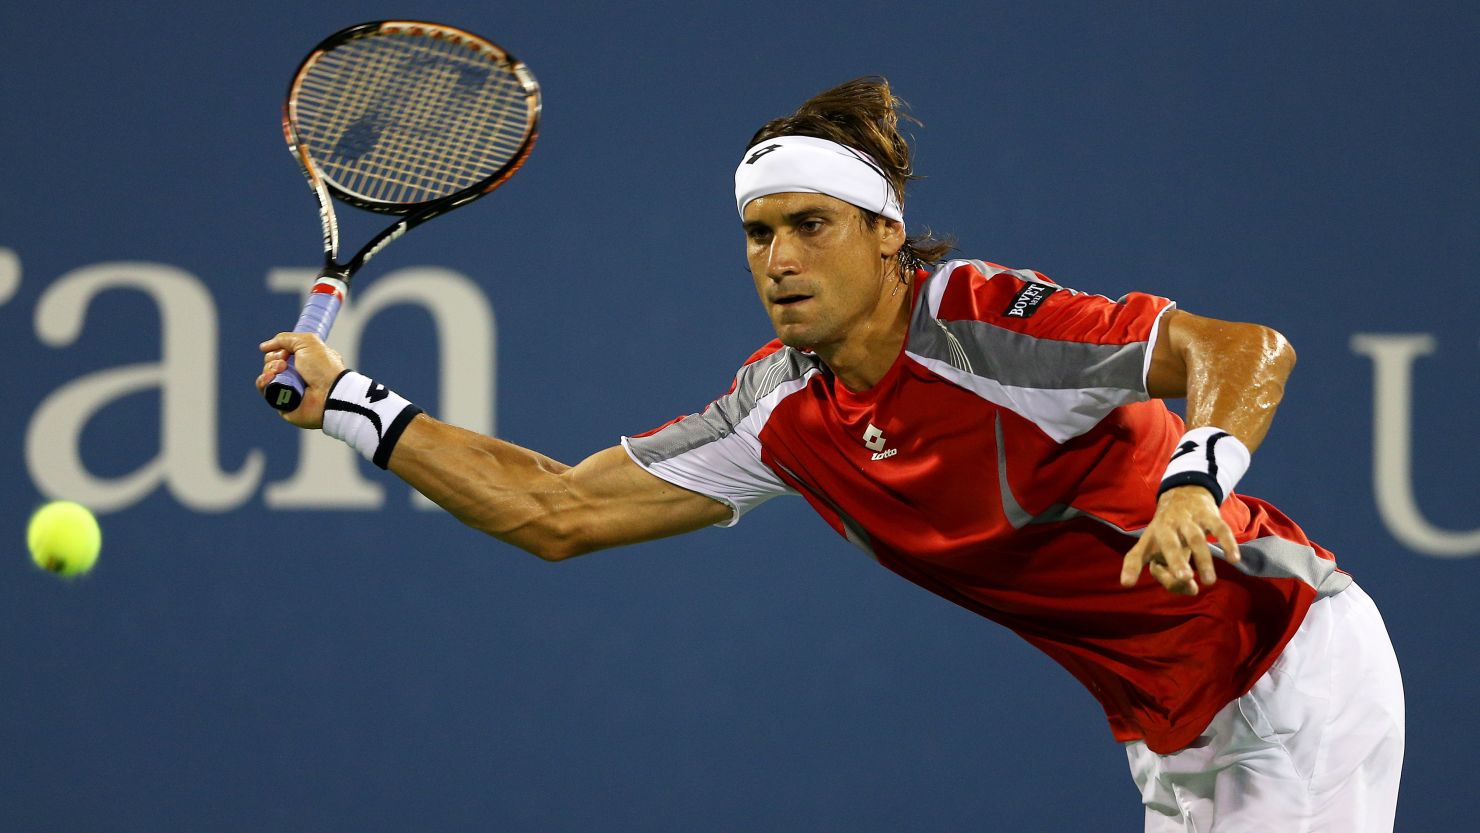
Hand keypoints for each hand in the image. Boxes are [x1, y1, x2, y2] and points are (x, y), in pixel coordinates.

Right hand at [256, 332, 346, 428]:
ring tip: (281, 370)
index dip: (278, 350)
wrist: (329, 393)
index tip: (285, 351)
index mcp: (304, 361)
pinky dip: (263, 381)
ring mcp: (288, 388)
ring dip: (269, 368)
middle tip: (284, 362)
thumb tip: (264, 346)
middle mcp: (296, 374)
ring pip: (266, 374)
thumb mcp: (307, 342)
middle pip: (271, 362)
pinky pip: (265, 389)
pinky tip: (270, 378)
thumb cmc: (323, 367)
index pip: (280, 352)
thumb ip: (285, 339)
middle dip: (273, 359)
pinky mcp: (281, 402)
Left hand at [1119, 485, 1240, 595]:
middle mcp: (1166, 527)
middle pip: (1169, 544)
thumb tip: (1192, 590)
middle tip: (1184, 578)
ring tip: (1209, 582)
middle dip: (1175, 560)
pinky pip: (1219, 528)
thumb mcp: (1160, 550)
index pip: (1136, 554)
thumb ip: (1169, 576)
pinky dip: (1227, 543)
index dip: (1131, 568)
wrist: (1183, 493)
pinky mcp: (1207, 514)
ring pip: (1195, 538)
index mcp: (1150, 539)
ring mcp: (1187, 519)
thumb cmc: (1169, 533)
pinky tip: (1233, 560)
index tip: (1126, 583)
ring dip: (1203, 560)